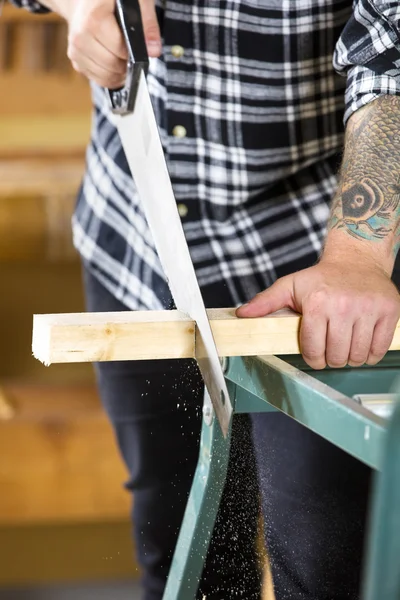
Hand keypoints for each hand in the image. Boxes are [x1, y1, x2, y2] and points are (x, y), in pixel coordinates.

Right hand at [42, 0, 161, 87]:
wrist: (84, 0)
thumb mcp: (135, 1)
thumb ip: (147, 23)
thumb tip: (153, 51)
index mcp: (94, 19)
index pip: (120, 50)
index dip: (134, 52)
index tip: (139, 46)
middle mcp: (80, 37)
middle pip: (112, 66)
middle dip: (127, 64)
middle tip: (133, 53)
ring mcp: (76, 50)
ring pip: (106, 77)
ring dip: (120, 73)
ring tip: (125, 58)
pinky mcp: (76, 61)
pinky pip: (99, 79)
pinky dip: (110, 76)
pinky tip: (115, 63)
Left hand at [236, 259, 399, 368]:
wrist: (357, 259)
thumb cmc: (321, 277)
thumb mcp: (290, 285)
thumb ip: (265, 302)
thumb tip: (242, 315)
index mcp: (318, 302)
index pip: (312, 349)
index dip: (311, 357)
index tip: (314, 354)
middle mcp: (344, 305)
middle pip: (335, 356)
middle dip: (330, 359)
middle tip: (329, 350)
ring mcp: (369, 309)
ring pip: (357, 356)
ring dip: (349, 358)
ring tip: (344, 346)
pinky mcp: (390, 311)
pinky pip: (379, 349)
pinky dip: (369, 354)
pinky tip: (361, 344)